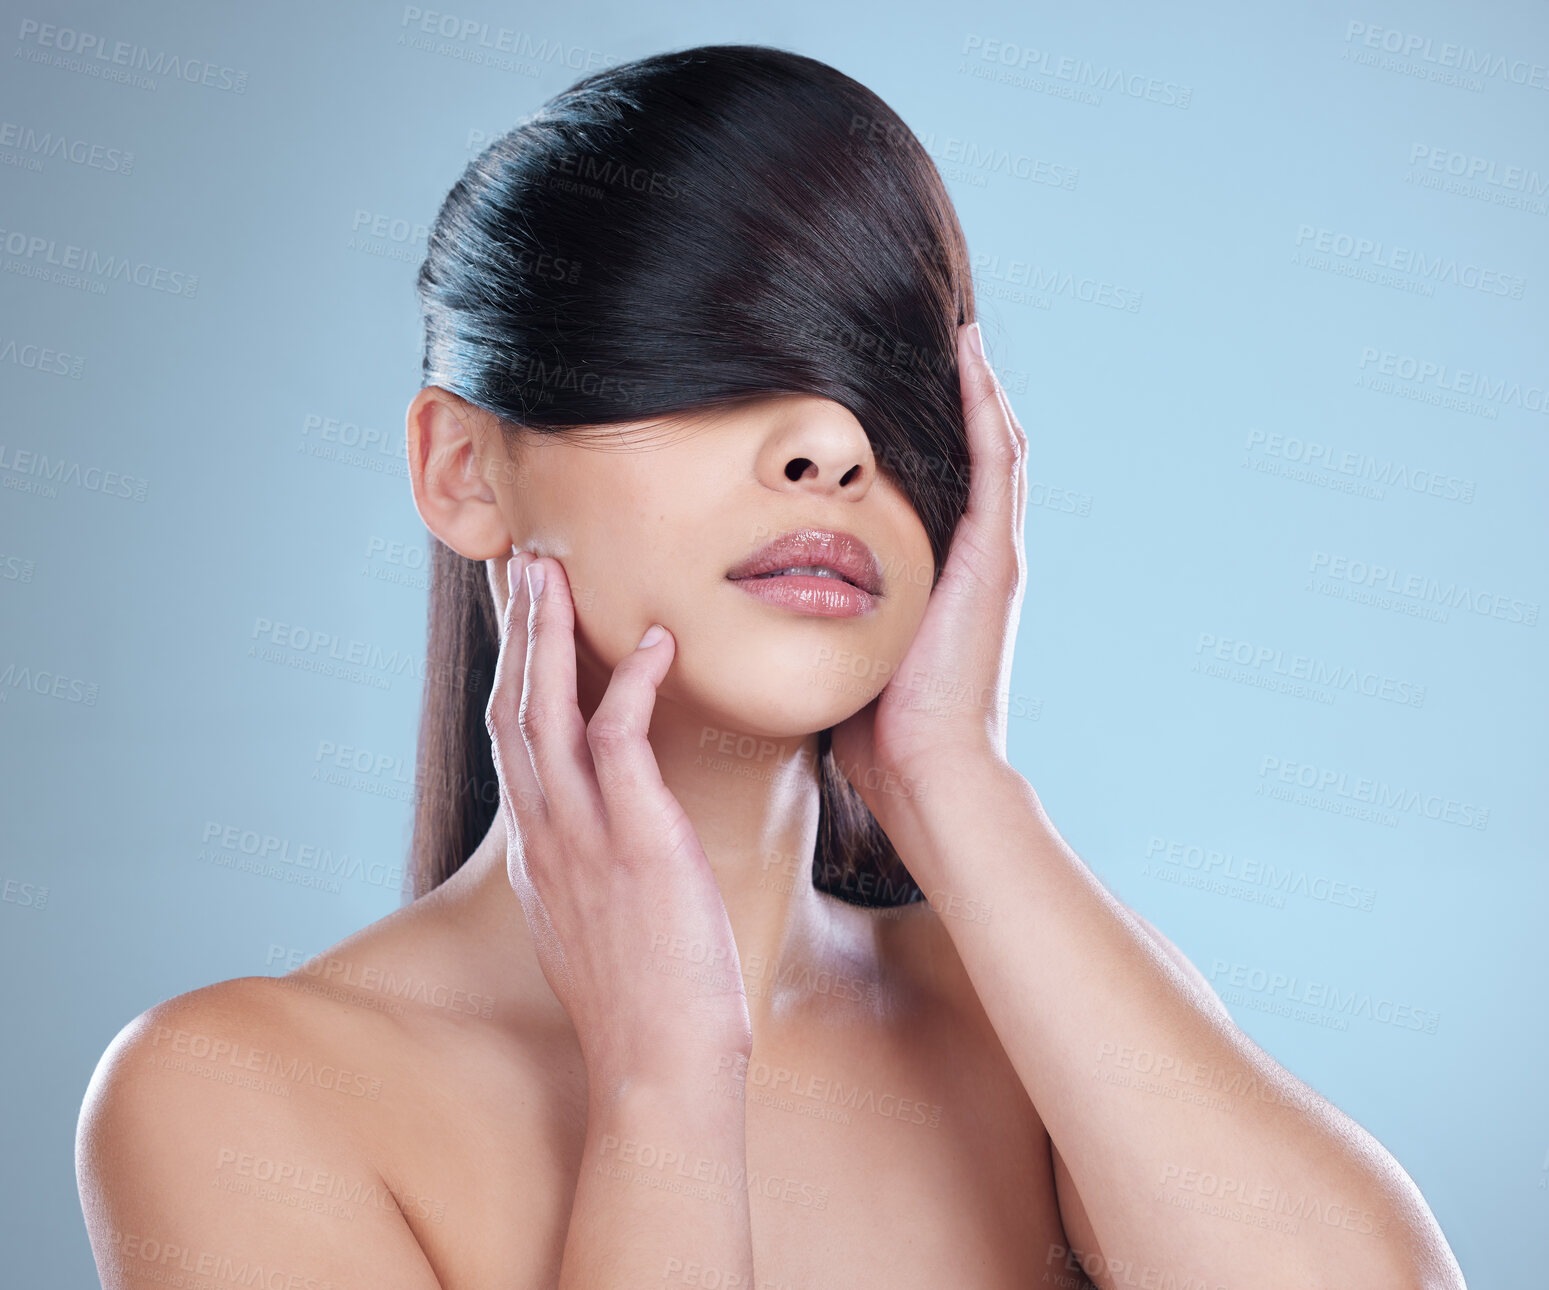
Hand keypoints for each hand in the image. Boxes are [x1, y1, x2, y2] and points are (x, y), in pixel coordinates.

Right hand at [487, 551, 751, 1097]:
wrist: (659, 1069)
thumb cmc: (644, 1004)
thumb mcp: (593, 929)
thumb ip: (586, 872)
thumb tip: (599, 846)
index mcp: (536, 855)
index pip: (512, 744)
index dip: (514, 675)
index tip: (523, 625)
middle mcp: (545, 838)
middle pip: (513, 711)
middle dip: (516, 634)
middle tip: (525, 568)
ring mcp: (583, 839)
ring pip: (545, 713)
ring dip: (548, 636)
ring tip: (555, 575)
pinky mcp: (637, 844)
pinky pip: (620, 742)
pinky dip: (633, 683)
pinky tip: (656, 643)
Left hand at [830, 321, 1027, 822]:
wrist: (924, 772)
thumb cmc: (877, 728)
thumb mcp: (849, 649)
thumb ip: (829, 613)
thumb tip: (770, 597)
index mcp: (948, 577)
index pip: (947, 483)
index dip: (935, 432)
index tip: (901, 382)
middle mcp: (981, 558)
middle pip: (979, 453)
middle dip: (963, 394)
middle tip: (943, 332)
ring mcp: (995, 555)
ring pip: (997, 445)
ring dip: (978, 383)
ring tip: (959, 326)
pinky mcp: (995, 558)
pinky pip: (996, 461)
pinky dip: (984, 404)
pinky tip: (968, 352)